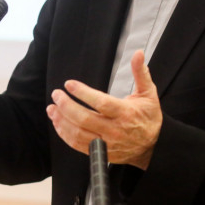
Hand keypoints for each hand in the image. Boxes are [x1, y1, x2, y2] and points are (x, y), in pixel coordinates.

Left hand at [47, 50, 161, 169]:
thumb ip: (141, 73)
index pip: (101, 103)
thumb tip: (138, 53)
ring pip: (78, 134)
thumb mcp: (148, 94)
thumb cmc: (149, 117)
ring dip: (61, 120)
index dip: (83, 93)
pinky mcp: (100, 152)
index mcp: (125, 113)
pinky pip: (77, 145)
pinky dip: (64, 134)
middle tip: (56, 94)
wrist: (152, 147)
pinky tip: (58, 122)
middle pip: (85, 119)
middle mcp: (115, 130)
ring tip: (52, 108)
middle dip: (66, 106)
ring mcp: (106, 143)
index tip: (69, 84)